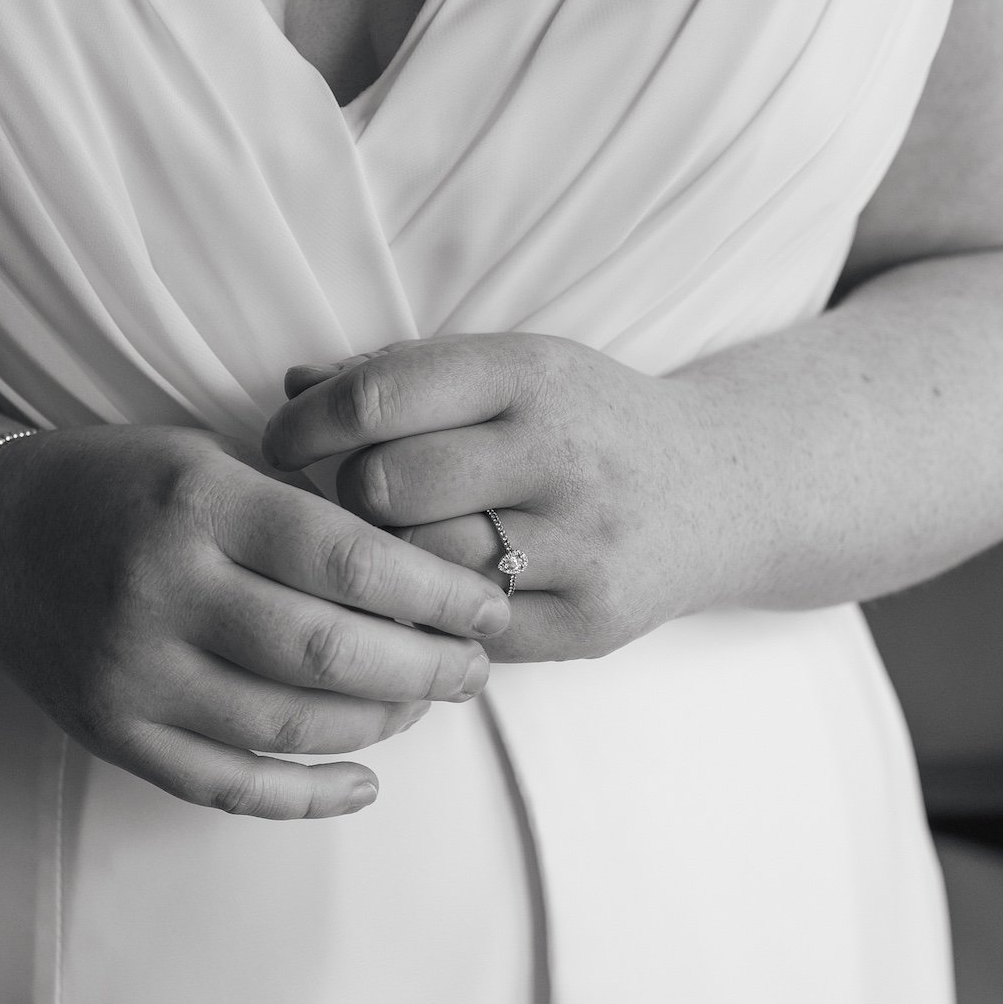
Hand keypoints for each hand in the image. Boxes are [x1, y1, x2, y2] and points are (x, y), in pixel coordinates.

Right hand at [0, 425, 510, 818]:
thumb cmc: (123, 487)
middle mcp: (163, 590)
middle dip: (424, 667)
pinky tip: (364, 782)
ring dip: (377, 723)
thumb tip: (426, 571)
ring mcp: (132, 671)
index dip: (435, 590)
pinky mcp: (114, 733)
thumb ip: (301, 508)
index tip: (490, 605)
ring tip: (422, 704)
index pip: (345, 558)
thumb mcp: (209, 458)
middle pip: (326, 651)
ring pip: (286, 724)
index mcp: (199, 503)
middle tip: (474, 669)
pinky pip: (226, 784)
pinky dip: (306, 795)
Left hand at [261, 335, 695, 662]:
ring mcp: (585, 545)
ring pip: (421, 568)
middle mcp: (564, 455)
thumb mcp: (514, 372)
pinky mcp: (593, 622)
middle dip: (346, 496)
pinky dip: (435, 618)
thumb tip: (295, 386)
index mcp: (533, 374)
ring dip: (385, 564)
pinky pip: (469, 632)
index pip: (381, 398)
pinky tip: (432, 597)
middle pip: (388, 486)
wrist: (721, 490)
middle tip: (349, 501)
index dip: (307, 424)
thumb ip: (405, 376)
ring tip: (389, 549)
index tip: (282, 441)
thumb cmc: (587, 424)